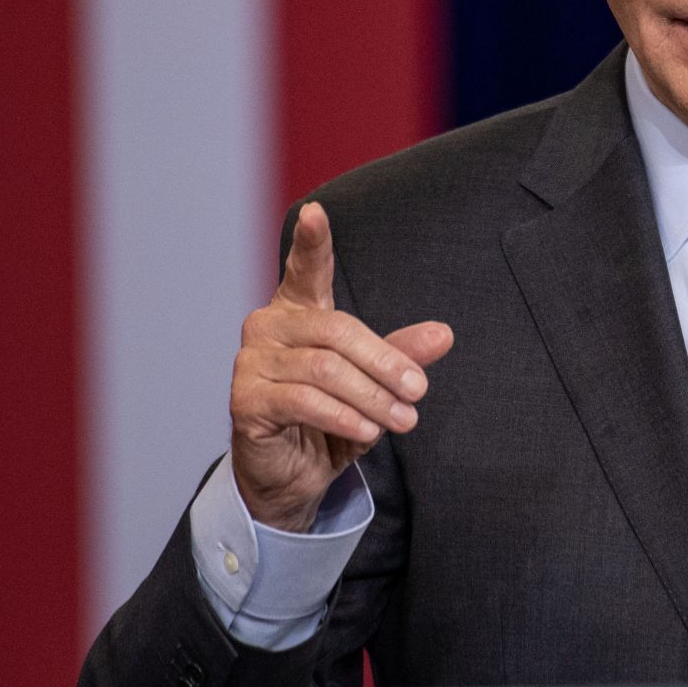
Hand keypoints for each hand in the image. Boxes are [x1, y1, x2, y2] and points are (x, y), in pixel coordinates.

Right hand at [229, 202, 452, 530]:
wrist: (294, 475)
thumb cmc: (332, 419)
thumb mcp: (375, 384)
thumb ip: (402, 355)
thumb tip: (443, 334)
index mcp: (298, 310)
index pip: (305, 269)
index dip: (311, 241)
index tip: (317, 212)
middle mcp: (268, 326)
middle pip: (336, 330)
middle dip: (385, 362)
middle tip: (419, 390)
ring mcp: (250, 361)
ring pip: (324, 368)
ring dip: (372, 397)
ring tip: (402, 419)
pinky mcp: (244, 400)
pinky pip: (303, 400)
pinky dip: (343, 416)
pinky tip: (366, 431)